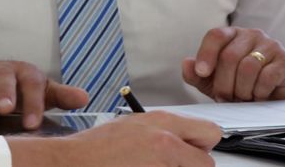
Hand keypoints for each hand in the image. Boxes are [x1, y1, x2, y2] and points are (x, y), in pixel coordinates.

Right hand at [0, 60, 87, 127]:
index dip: (33, 103)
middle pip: (5, 78)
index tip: (32, 123)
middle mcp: (2, 71)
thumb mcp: (39, 92)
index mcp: (25, 73)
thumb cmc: (16, 90)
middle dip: (6, 92)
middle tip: (7, 108)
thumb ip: (60, 96)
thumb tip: (84, 98)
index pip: (32, 84)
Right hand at [14, 111, 221, 165]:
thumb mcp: (135, 124)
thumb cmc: (96, 146)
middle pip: (206, 162)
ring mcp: (160, 165)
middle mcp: (166, 142)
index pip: (210, 133)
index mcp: (163, 122)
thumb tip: (185, 140)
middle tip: (174, 166)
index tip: (193, 152)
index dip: (201, 146)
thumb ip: (164, 130)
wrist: (74, 161)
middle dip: (194, 165)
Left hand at [182, 26, 284, 101]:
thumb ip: (198, 75)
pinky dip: (258, 92)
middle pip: (230, 55)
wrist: (275, 101)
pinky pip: (266, 77)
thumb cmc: (243, 87)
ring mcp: (272, 46)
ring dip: (241, 90)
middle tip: (225, 97)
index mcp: (234, 36)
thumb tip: (186, 64)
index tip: (203, 73)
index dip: (206, 54)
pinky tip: (259, 96)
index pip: (216, 35)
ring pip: (248, 67)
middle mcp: (253, 35)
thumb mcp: (215, 83)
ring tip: (243, 98)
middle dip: (224, 83)